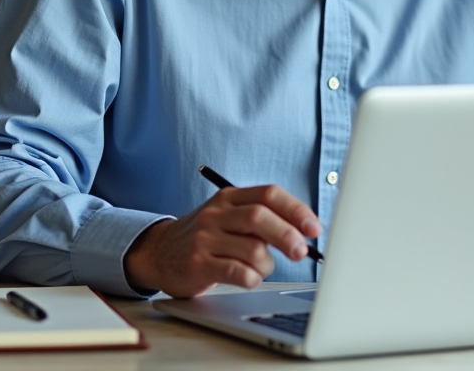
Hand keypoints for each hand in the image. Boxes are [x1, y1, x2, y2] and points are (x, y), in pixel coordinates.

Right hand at [123, 185, 321, 297]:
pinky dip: (252, 278)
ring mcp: (205, 238)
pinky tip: (249, 278)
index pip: (269, 194)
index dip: (296, 210)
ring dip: (267, 264)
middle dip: (287, 236)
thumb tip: (304, 231)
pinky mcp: (197, 264)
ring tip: (260, 268)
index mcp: (229, 197)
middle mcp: (216, 214)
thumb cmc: (206, 237)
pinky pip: (237, 272)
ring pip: (253, 249)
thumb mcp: (228, 216)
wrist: (158, 252)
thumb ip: (261, 218)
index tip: (314, 228)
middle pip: (261, 218)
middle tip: (302, 252)